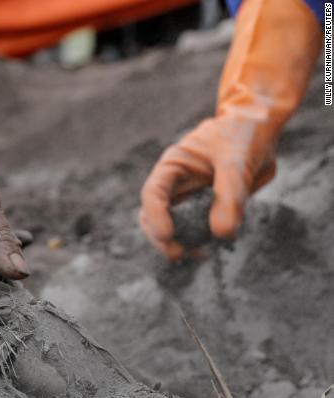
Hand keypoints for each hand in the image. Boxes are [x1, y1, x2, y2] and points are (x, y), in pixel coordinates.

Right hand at [139, 115, 274, 259]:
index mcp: (173, 166)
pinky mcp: (203, 209)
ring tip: (200, 254)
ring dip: (180, 243)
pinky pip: (194, 230)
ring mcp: (187, 198)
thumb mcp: (238, 162)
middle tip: (180, 254)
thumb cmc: (244, 136)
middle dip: (162, 238)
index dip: (156, 217)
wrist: (259, 128)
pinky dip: (199, 242)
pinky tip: (212, 249)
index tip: (168, 235)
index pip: (153, 194)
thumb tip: (222, 235)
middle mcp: (174, 184)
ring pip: (171, 227)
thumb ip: (230, 197)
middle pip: (153, 216)